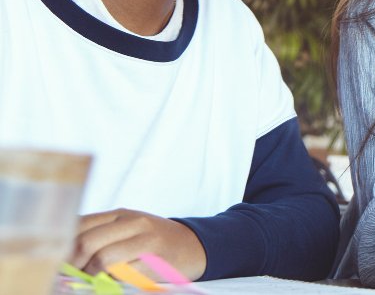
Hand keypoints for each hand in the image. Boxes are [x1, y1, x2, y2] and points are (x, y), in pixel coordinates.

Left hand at [72, 208, 206, 280]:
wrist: (195, 246)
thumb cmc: (156, 240)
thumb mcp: (130, 228)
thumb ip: (102, 234)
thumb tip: (65, 255)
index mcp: (121, 214)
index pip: (79, 225)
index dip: (62, 246)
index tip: (56, 261)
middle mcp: (132, 222)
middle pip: (86, 242)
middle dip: (71, 265)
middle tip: (69, 277)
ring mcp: (144, 240)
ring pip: (102, 258)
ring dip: (90, 275)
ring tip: (90, 280)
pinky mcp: (154, 260)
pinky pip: (122, 273)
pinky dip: (110, 281)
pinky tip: (110, 282)